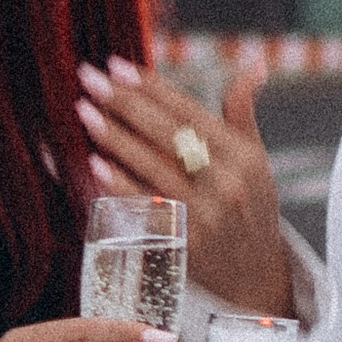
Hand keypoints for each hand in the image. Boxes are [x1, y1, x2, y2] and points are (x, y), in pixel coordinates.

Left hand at [77, 53, 294, 317]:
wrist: (257, 279)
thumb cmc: (250, 209)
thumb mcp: (257, 161)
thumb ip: (242, 112)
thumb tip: (253, 62)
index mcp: (245, 157)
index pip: (190, 113)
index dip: (152, 87)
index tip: (118, 65)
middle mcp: (228, 184)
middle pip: (168, 135)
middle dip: (126, 103)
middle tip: (89, 77)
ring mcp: (207, 217)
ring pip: (153, 168)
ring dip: (114, 138)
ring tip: (84, 111)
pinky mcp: (186, 246)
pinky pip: (146, 209)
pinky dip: (120, 186)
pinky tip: (95, 163)